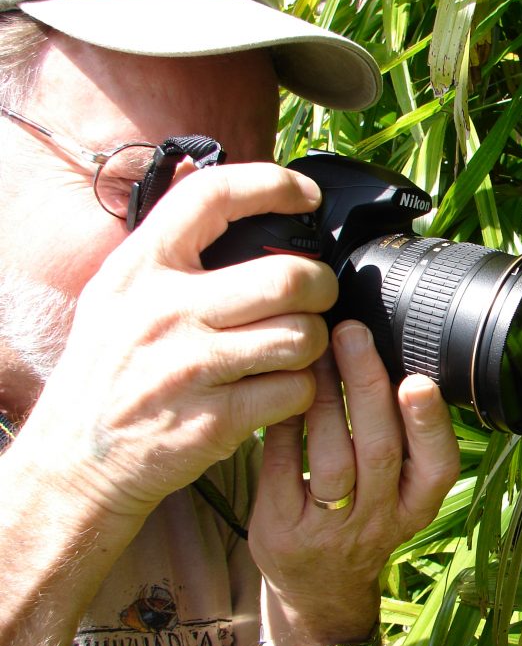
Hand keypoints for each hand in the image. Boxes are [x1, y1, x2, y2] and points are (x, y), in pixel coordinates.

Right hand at [21, 163, 336, 514]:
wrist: (75, 463)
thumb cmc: (106, 373)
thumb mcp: (114, 296)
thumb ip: (165, 248)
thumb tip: (208, 181)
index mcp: (138, 269)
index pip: (212, 196)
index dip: (272, 184)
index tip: (307, 195)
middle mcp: (163, 311)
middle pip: (288, 275)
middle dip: (322, 286)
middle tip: (319, 295)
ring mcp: (190, 367)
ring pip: (303, 335)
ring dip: (315, 342)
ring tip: (297, 347)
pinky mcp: (214, 420)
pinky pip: (295, 391)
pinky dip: (302, 391)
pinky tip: (280, 390)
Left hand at [247, 320, 459, 645]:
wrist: (319, 586)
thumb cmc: (363, 513)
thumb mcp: (398, 489)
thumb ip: (399, 435)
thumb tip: (388, 349)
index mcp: (417, 505)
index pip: (437, 467)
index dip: (430, 425)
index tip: (418, 380)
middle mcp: (379, 520)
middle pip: (379, 451)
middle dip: (366, 386)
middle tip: (353, 333)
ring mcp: (329, 530)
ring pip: (331, 459)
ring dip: (324, 398)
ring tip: (315, 350)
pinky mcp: (283, 530)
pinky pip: (283, 467)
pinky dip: (285, 423)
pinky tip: (284, 387)